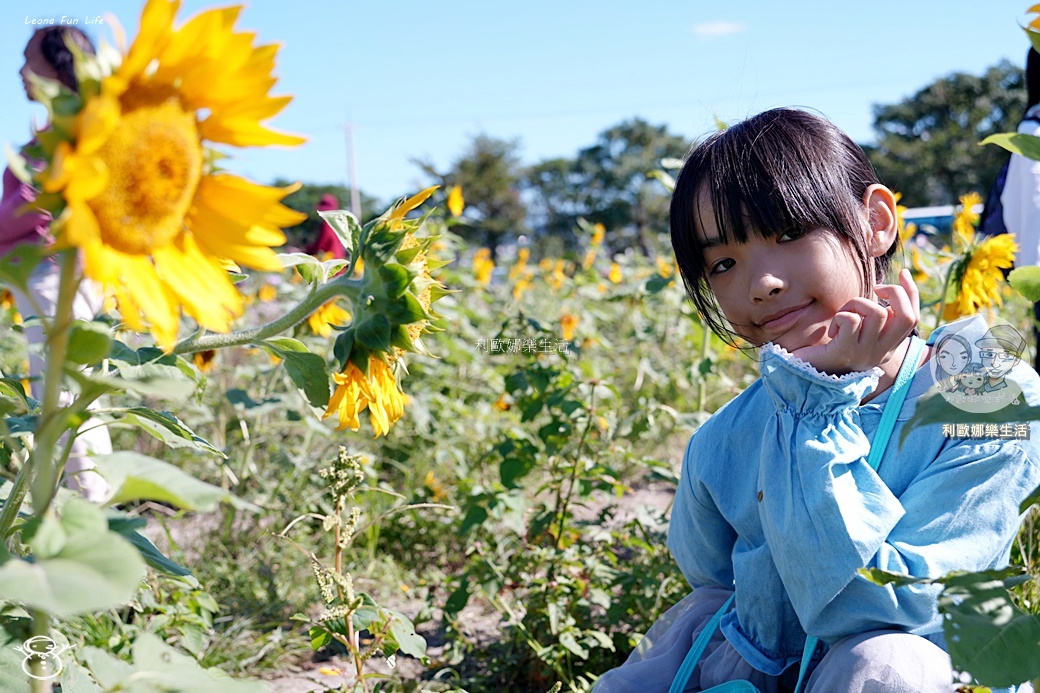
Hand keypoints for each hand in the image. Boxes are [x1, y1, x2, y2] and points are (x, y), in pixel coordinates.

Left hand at [792, 269, 920, 375]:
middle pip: (905, 316)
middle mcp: (881, 353)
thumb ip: (874, 316)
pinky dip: (840, 315)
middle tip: (874, 291)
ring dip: (857, 303)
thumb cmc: (829, 347)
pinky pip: (850, 320)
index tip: (903, 273)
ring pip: (876, 313)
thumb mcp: (858, 331)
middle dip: (893, 292)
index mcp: (888, 347)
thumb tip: (888, 286)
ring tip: (843, 314)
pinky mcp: (843, 353)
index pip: (912, 318)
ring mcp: (864, 355)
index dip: (912, 292)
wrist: (803, 374)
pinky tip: (832, 330)